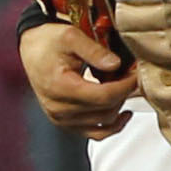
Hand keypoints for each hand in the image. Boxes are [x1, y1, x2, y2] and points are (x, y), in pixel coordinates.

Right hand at [19, 20, 136, 138]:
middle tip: (133, 76)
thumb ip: (94, 51)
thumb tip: (116, 64)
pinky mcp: (66, 123)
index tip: (137, 74)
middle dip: (124, 93)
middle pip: (106, 110)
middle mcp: (58, 108)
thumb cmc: (49, 42)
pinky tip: (123, 112)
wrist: (33, 49)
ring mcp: (61, 118)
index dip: (126, 86)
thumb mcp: (70, 36)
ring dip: (119, 106)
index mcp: (59, 87)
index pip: (103, 96)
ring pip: (104, 122)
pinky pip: (95, 133)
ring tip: (123, 87)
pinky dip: (112, 126)